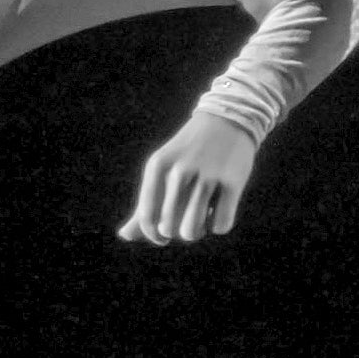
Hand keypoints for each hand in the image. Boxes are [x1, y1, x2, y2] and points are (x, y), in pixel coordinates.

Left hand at [119, 115, 260, 243]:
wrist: (227, 120)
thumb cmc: (188, 156)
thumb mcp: (163, 173)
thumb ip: (144, 205)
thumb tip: (124, 236)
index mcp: (158, 165)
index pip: (147, 217)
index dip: (153, 234)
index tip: (162, 237)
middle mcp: (180, 169)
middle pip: (168, 228)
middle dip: (176, 233)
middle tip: (184, 221)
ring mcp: (208, 175)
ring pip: (192, 230)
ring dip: (196, 232)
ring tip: (201, 219)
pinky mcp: (233, 182)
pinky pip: (220, 225)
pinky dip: (218, 225)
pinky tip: (219, 211)